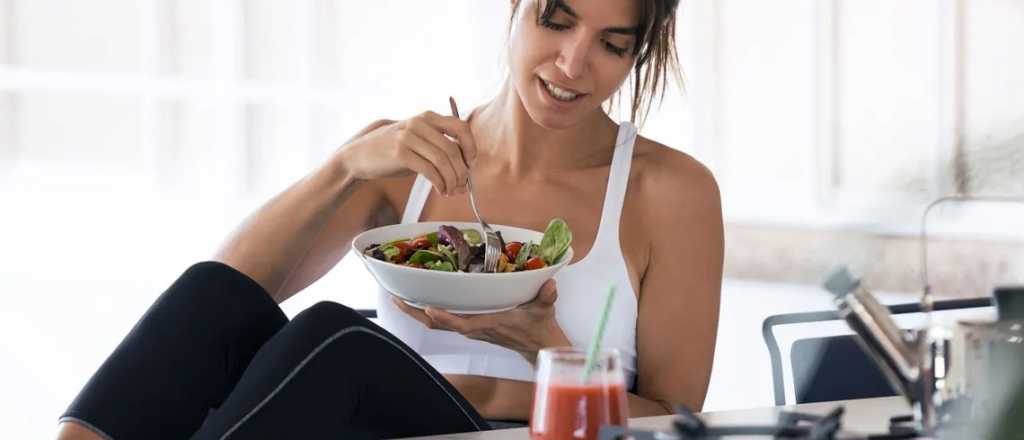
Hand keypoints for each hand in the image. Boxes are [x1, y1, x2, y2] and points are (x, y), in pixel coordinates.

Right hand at [335, 111, 477, 195]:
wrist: (360, 155)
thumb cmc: (394, 151)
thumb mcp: (418, 140)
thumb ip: (439, 147)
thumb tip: (466, 171)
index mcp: (428, 117)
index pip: (460, 127)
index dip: (470, 146)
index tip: (471, 163)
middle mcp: (419, 123)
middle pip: (453, 149)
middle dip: (462, 172)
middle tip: (462, 186)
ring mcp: (409, 137)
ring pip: (443, 161)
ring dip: (452, 181)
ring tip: (451, 191)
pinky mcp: (400, 153)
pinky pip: (430, 171)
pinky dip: (440, 184)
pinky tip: (440, 190)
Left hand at [393, 280, 570, 362]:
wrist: (540, 346)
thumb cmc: (540, 327)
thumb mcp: (545, 308)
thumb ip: (547, 296)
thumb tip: (549, 284)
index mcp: (490, 324)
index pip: (463, 324)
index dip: (445, 317)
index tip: (428, 306)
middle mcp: (476, 328)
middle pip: (440, 325)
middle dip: (417, 313)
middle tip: (397, 298)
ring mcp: (472, 329)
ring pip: (439, 325)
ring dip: (418, 313)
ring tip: (400, 298)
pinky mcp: (471, 327)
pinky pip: (445, 322)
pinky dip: (430, 313)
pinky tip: (420, 301)